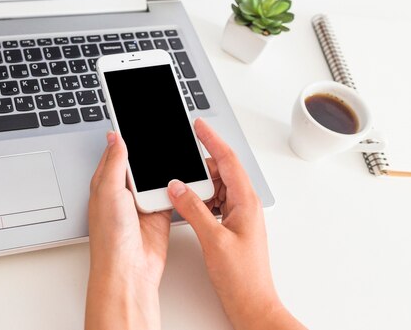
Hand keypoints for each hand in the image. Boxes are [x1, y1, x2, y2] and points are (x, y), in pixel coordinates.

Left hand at [85, 131, 170, 329]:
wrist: (129, 271)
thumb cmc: (111, 239)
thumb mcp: (108, 191)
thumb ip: (114, 162)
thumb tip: (115, 136)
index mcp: (105, 183)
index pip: (116, 151)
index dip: (126, 135)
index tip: (135, 118)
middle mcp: (122, 192)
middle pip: (139, 161)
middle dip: (149, 149)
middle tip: (161, 130)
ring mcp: (141, 202)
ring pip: (156, 175)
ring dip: (163, 167)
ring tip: (174, 149)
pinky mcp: (159, 212)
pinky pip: (170, 192)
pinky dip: (176, 185)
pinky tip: (180, 175)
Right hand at [167, 118, 305, 329]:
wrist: (252, 304)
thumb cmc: (243, 277)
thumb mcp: (213, 239)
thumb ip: (194, 209)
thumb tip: (178, 186)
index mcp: (246, 202)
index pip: (228, 160)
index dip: (212, 140)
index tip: (199, 126)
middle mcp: (244, 205)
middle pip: (220, 172)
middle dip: (199, 166)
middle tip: (180, 164)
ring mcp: (238, 216)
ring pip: (215, 188)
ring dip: (198, 186)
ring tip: (180, 188)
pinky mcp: (230, 226)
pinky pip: (213, 203)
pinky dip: (199, 200)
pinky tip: (187, 206)